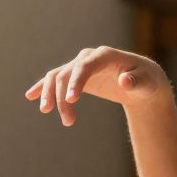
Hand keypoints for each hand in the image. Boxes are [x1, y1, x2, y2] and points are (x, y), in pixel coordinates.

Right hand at [25, 46, 168, 125]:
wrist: (141, 82)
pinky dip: (43, 86)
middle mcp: (89, 57)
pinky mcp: (76, 75)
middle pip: (68, 73)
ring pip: (58, 76)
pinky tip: (30, 96)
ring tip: (46, 111)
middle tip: (68, 121)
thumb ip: (136, 82)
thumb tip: (124, 82)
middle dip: (63, 96)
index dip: (76, 81)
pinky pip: (56, 79)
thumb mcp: (146, 84)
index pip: (85, 65)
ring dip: (50, 94)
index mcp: (106, 55)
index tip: (71, 101)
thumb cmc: (146, 82)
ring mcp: (81, 65)